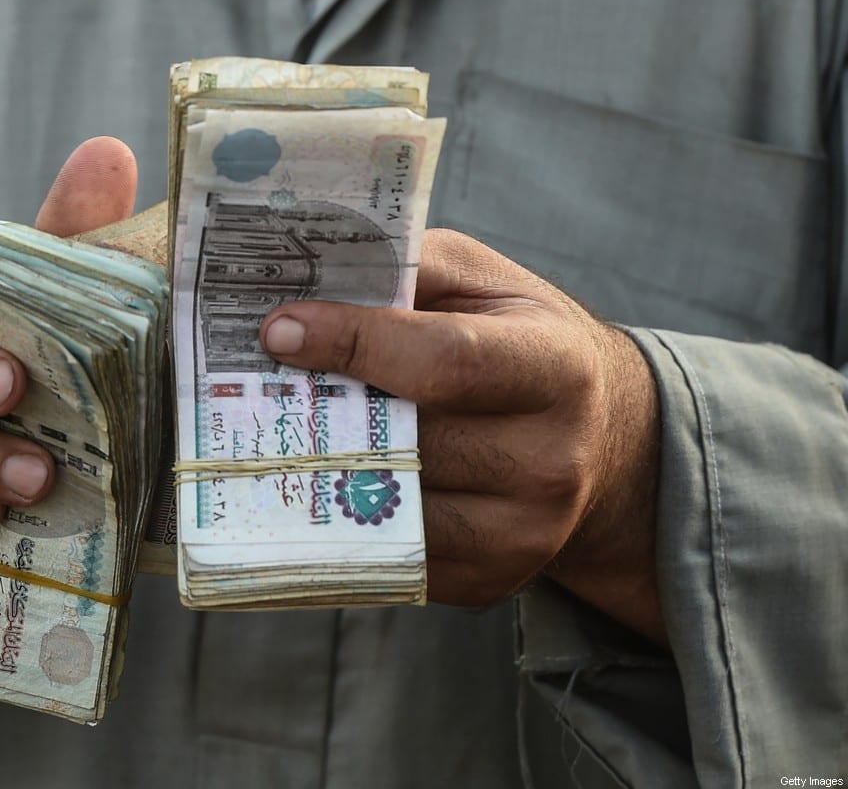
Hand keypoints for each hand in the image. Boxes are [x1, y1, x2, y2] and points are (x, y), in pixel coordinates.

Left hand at [259, 229, 664, 644]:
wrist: (593, 437)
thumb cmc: (516, 341)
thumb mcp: (479, 282)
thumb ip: (404, 270)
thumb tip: (304, 284)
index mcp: (555, 368)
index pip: (445, 361)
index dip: (354, 343)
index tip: (279, 330)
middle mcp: (552, 461)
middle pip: (408, 441)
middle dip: (323, 409)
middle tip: (257, 383)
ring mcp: (523, 534)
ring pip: (387, 505)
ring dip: (322, 468)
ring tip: (282, 429)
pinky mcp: (487, 581)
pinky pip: (389, 554)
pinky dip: (342, 517)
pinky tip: (320, 478)